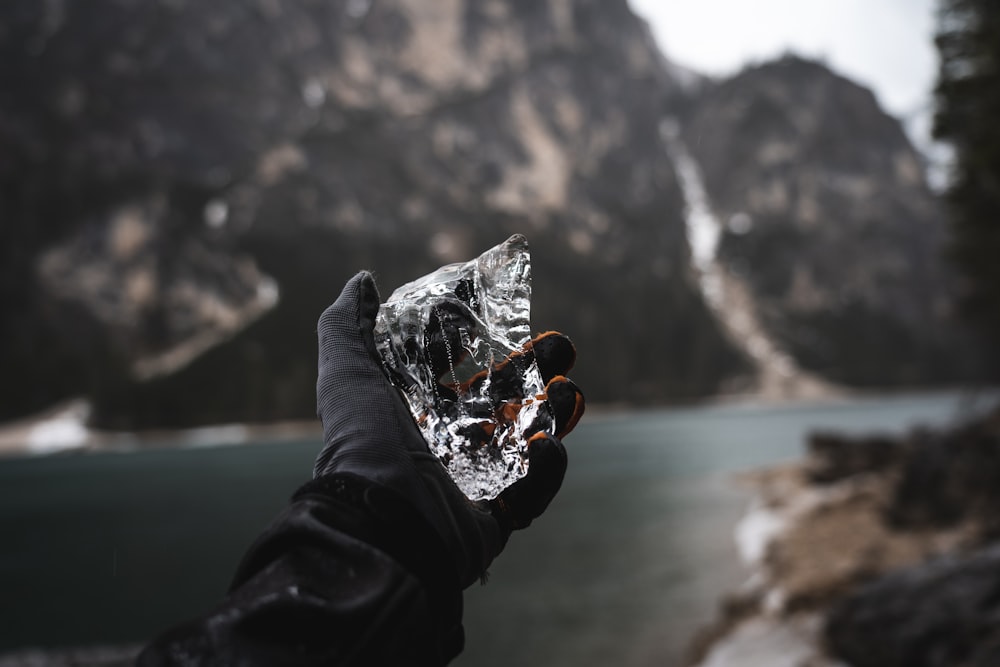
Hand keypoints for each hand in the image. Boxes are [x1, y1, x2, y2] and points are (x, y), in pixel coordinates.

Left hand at [314, 272, 583, 586]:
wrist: (380, 522)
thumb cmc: (364, 442)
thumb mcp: (348, 373)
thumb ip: (348, 323)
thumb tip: (363, 281)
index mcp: (415, 412)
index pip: (457, 371)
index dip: (482, 342)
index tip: (503, 315)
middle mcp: (446, 445)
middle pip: (504, 400)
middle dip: (536, 368)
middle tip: (559, 346)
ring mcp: (473, 482)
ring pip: (528, 441)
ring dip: (553, 412)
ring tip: (568, 391)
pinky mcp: (494, 517)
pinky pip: (533, 491)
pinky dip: (547, 468)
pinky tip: (545, 446)